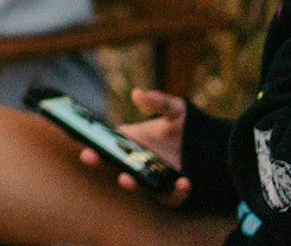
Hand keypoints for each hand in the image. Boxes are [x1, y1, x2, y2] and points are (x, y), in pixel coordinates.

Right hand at [78, 88, 190, 206]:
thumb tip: (137, 93)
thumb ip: (158, 101)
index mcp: (131, 142)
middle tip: (89, 157)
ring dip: (129, 183)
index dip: (91, 144)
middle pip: (113, 164)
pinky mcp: (172, 190)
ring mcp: (153, 177)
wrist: (211, 144)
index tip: (79, 141)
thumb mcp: (175, 108)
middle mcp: (138, 161)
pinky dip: (176, 193)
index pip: (106, 145)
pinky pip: (170, 197)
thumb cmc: (185, 124)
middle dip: (100, 162)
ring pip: (138, 185)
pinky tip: (183, 182)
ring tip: (125, 179)